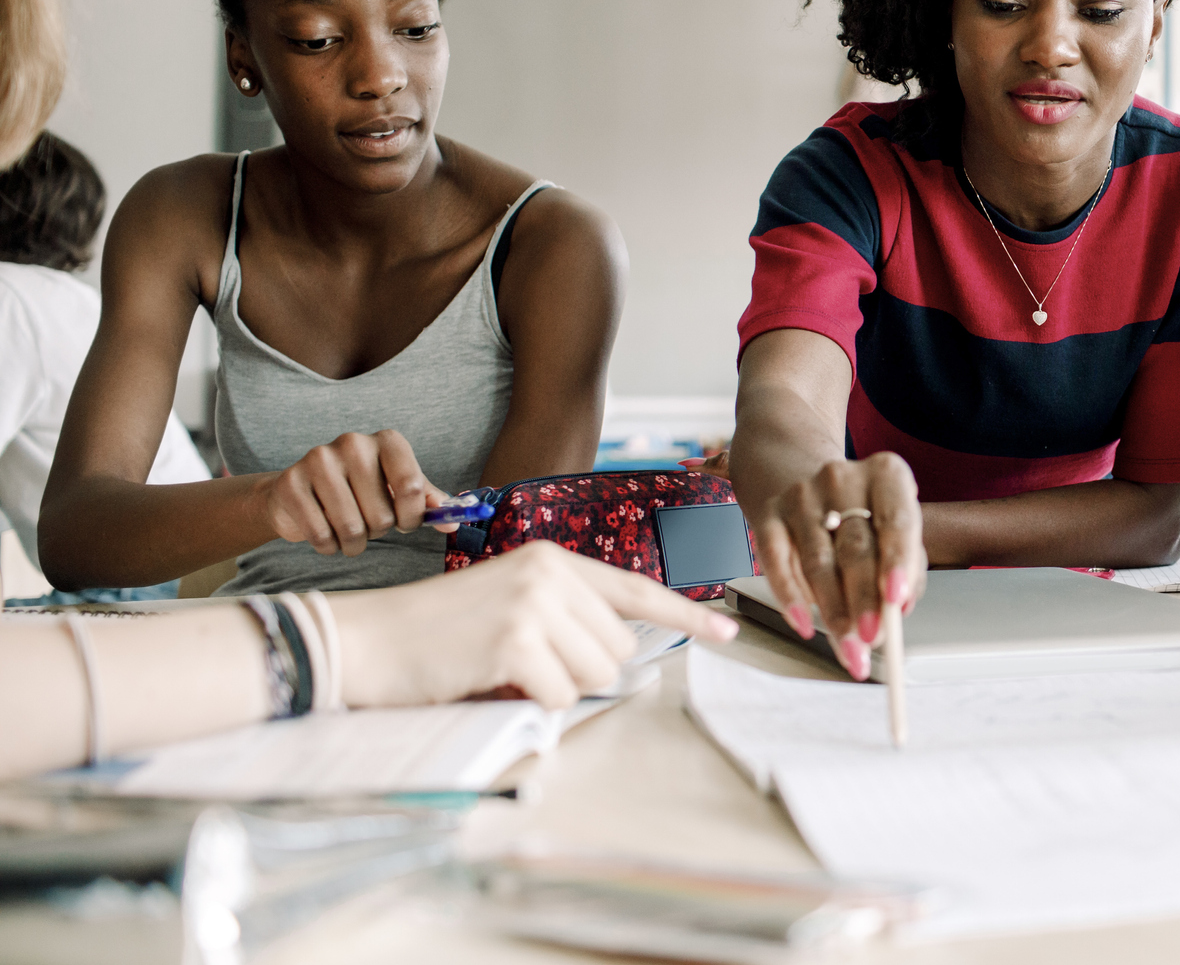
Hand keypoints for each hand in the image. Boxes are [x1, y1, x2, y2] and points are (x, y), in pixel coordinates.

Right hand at [257, 430, 444, 557]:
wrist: (302, 491)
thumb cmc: (360, 492)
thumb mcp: (399, 490)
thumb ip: (427, 503)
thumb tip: (455, 520)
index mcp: (387, 441)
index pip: (411, 486)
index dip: (412, 516)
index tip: (405, 523)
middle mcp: (353, 443)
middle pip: (382, 513)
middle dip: (379, 531)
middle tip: (370, 524)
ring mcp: (318, 460)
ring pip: (352, 528)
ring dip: (354, 543)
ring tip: (349, 533)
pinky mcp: (291, 483)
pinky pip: (321, 534)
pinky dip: (328, 546)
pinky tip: (325, 533)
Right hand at [331, 541, 737, 709]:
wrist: (366, 639)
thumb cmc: (436, 632)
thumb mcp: (509, 603)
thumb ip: (564, 616)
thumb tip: (618, 656)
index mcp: (553, 560)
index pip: (636, 590)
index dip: (686, 615)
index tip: (728, 630)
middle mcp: (552, 573)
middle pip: (618, 649)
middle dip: (581, 670)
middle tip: (523, 662)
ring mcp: (535, 605)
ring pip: (595, 675)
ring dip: (555, 688)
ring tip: (503, 668)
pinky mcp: (515, 642)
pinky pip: (559, 697)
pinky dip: (530, 704)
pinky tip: (491, 681)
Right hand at [750, 452, 927, 681]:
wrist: (806, 480)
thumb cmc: (862, 512)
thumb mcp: (893, 527)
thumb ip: (905, 567)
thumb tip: (896, 611)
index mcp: (886, 475)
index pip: (897, 519)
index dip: (898, 561)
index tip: (896, 599)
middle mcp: (843, 479)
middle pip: (855, 546)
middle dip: (864, 599)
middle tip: (872, 637)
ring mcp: (802, 495)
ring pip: (818, 561)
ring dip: (833, 610)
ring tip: (848, 645)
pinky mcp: (770, 514)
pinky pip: (776, 561)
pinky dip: (790, 597)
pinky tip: (804, 623)